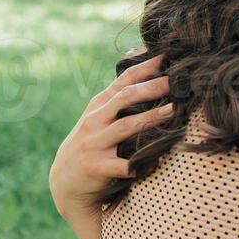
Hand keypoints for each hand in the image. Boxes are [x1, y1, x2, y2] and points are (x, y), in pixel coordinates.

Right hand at [48, 54, 171, 219]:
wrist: (65, 183)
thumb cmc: (90, 144)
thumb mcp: (98, 118)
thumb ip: (118, 98)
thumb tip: (147, 70)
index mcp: (99, 106)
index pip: (123, 80)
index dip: (144, 67)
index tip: (166, 56)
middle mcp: (95, 120)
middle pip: (125, 98)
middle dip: (151, 88)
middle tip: (174, 81)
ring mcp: (94, 143)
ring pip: (125, 127)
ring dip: (150, 118)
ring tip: (172, 111)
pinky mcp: (95, 167)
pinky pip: (121, 165)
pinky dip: (138, 163)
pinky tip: (156, 162)